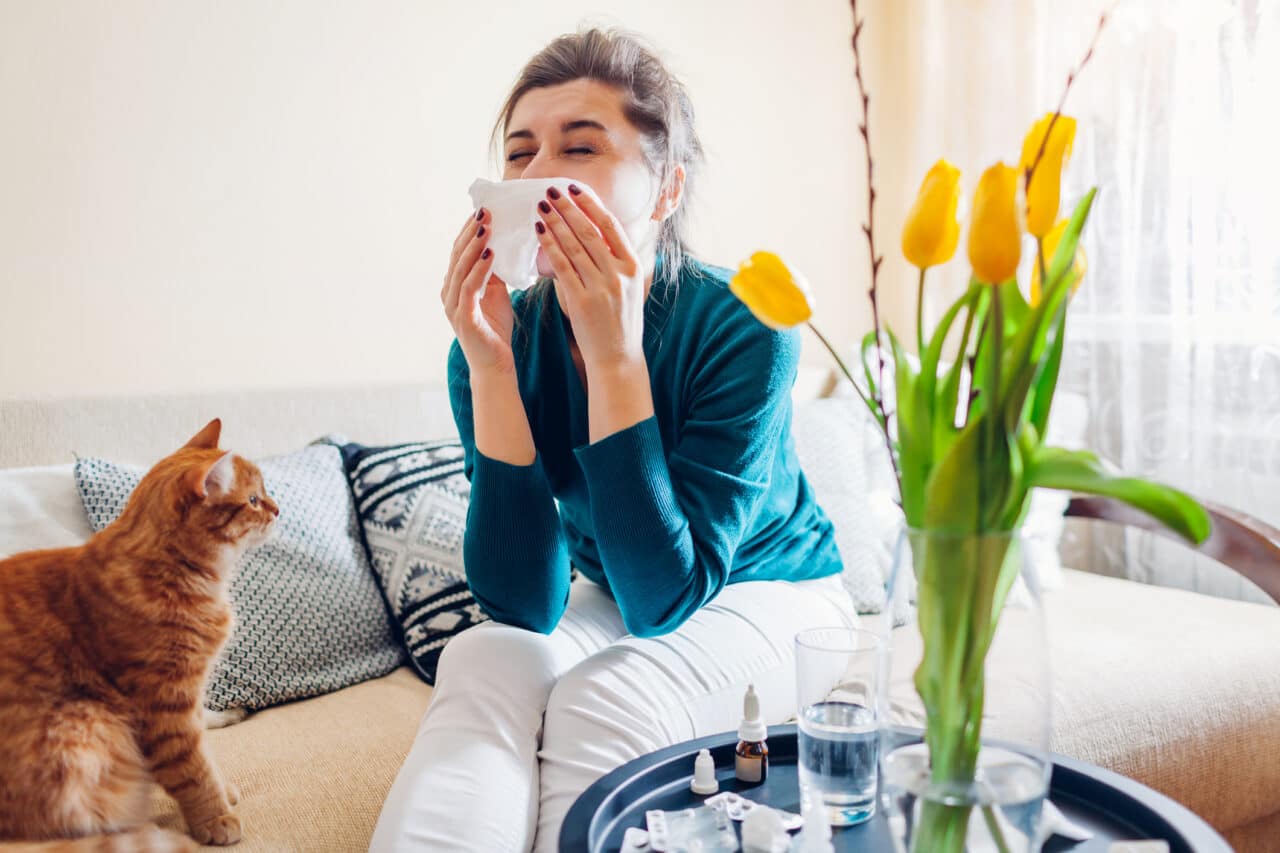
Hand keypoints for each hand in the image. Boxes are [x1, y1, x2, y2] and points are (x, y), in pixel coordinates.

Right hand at [441, 209, 513, 373]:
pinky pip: (469, 288)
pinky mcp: (463, 317)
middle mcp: (449, 293)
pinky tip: (490, 254)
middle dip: (471, 232)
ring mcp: (453, 305)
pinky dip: (479, 269)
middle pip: (457, 255)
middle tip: (485, 211)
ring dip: (474, 245)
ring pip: (461, 268)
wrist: (495, 364)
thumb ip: (493, 271)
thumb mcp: (496, 292)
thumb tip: (500, 244)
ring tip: (487, 227)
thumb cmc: (495, 328)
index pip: (459, 251)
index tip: (483, 210)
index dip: (469, 231)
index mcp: (454, 285)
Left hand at [535, 185, 644, 371]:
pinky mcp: (582, 302)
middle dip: (569, 208)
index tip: (574, 188)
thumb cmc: (619, 321)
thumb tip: (596, 231)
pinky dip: (550, 248)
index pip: (611, 226)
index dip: (591, 204)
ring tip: (541, 206)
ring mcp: (601, 288)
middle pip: (591, 232)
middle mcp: (619, 275)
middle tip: (551, 190)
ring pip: (575, 247)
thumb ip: (615, 260)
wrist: (617, 358)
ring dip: (556, 223)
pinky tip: (540, 233)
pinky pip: (562, 268)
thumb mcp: (627, 287)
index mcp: (633, 267)